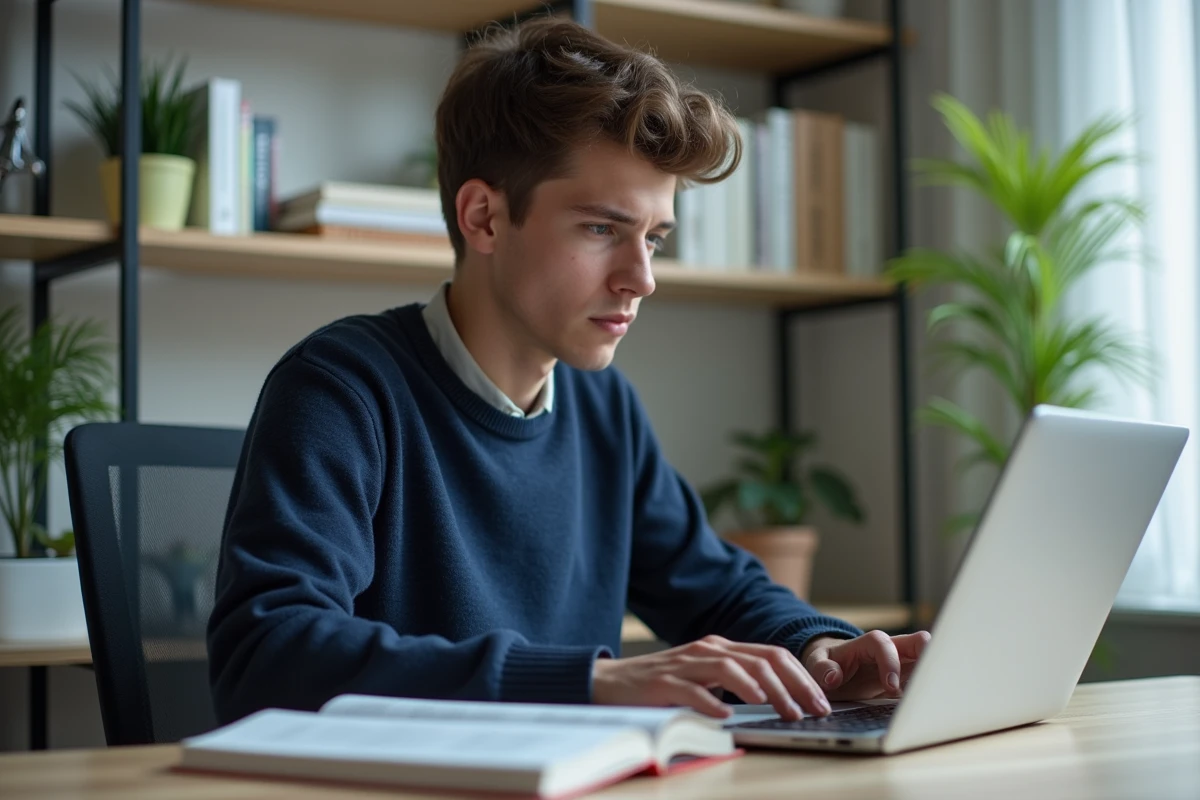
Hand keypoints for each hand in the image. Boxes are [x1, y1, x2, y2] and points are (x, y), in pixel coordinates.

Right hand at [592, 634, 831, 720]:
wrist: (609, 682)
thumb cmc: (661, 686)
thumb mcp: (705, 680)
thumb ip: (735, 683)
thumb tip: (780, 702)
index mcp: (721, 648)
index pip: (772, 655)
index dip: (802, 678)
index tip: (822, 703)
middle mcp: (708, 650)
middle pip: (761, 659)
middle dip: (793, 685)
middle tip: (812, 711)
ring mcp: (685, 664)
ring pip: (733, 669)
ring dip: (763, 691)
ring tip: (781, 711)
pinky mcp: (662, 682)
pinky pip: (692, 689)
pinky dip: (712, 701)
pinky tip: (726, 715)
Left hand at [800, 630, 931, 701]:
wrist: (834, 670)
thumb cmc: (827, 664)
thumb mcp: (815, 664)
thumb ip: (822, 668)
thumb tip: (834, 677)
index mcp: (868, 644)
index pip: (884, 644)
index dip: (890, 663)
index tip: (891, 687)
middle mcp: (891, 650)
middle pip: (920, 642)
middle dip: (931, 657)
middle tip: (930, 684)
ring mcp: (903, 663)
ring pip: (930, 659)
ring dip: (935, 676)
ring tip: (935, 699)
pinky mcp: (909, 679)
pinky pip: (926, 680)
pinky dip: (930, 691)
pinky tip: (930, 708)